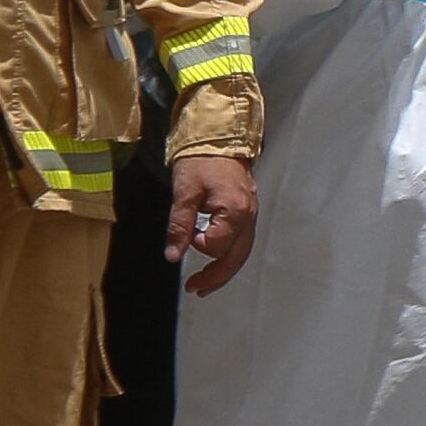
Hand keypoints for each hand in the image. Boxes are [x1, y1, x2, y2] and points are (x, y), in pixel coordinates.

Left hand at [169, 152, 257, 294]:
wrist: (220, 136)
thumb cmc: (201, 160)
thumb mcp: (185, 191)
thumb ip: (180, 225)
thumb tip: (174, 255)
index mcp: (234, 212)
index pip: (216, 246)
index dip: (198, 245)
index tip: (186, 234)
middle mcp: (248, 218)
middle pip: (236, 259)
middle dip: (215, 277)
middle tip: (194, 289)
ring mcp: (251, 215)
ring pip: (241, 254)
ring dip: (223, 271)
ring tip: (205, 284)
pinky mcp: (248, 212)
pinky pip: (241, 243)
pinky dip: (229, 257)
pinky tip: (217, 260)